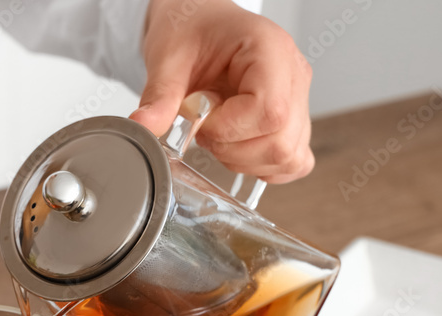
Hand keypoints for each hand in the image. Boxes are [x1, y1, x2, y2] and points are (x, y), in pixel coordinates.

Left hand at [131, 0, 314, 183]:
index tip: (201, 123)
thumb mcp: (168, 57)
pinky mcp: (295, 121)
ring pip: (288, 157)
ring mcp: (299, 100)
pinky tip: (237, 148)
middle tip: (205, 131)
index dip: (230, 131)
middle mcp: (293, 75)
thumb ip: (159, 95)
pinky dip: (263, 167)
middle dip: (234, 151)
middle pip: (281, 142)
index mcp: (270, 50)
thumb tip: (142, 127)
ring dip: (245, 161)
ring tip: (219, 136)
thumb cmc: (192, 30)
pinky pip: (294, 161)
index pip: (269, 111)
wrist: (198, 23)